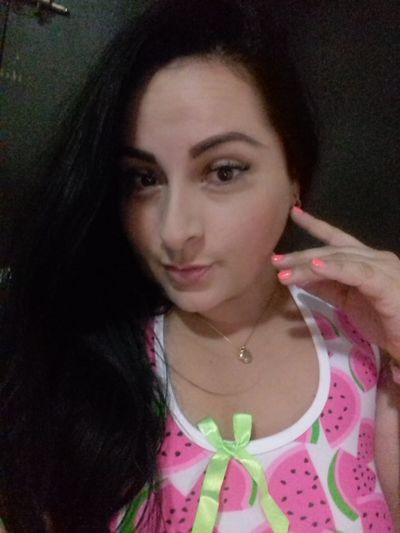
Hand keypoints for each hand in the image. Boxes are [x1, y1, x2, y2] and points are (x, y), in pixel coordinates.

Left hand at [272, 207, 399, 361]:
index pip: (336, 240)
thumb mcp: (347, 301)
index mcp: (366, 260)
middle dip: (301, 256)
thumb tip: (300, 277)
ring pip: (338, 260)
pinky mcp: (383, 282)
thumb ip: (327, 287)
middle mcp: (374, 258)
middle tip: (276, 261)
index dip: (315, 226)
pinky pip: (354, 272)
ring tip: (284, 271)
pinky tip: (314, 267)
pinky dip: (333, 268)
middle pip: (332, 251)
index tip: (294, 214)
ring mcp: (381, 267)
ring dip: (308, 266)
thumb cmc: (384, 321)